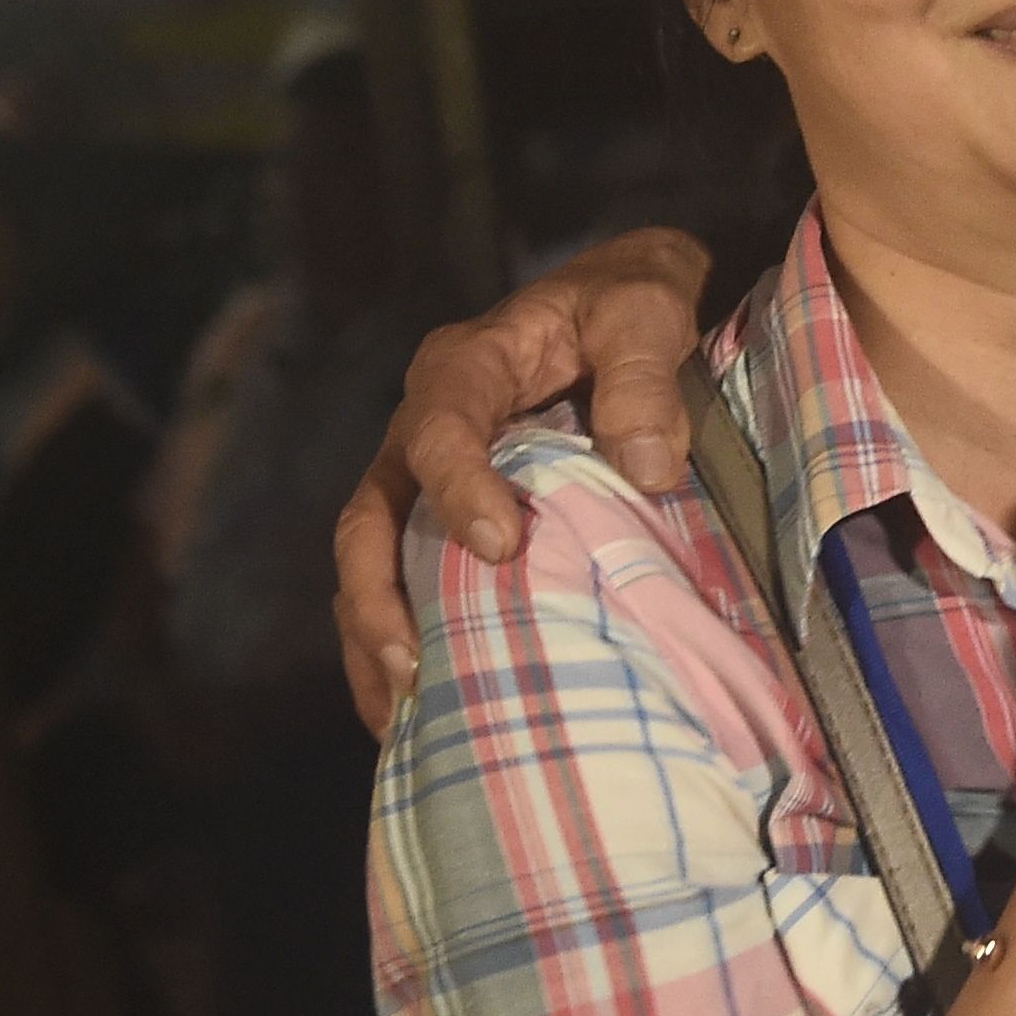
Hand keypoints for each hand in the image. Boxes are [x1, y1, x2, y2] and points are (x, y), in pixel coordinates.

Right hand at [333, 224, 710, 734]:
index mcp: (466, 365)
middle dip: (376, 594)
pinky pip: (403, 581)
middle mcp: (423, 424)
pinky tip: (425, 708)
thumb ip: (644, 376)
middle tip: (413, 663)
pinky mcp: (446, 517)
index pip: (437, 430)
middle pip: (369, 514)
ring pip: (372, 561)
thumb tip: (646, 467)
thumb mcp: (646, 309)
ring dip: (376, 636)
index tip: (500, 546)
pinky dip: (403, 642)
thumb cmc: (630, 302)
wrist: (625, 302)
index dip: (457, 489)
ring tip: (405, 713)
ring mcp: (425, 477)